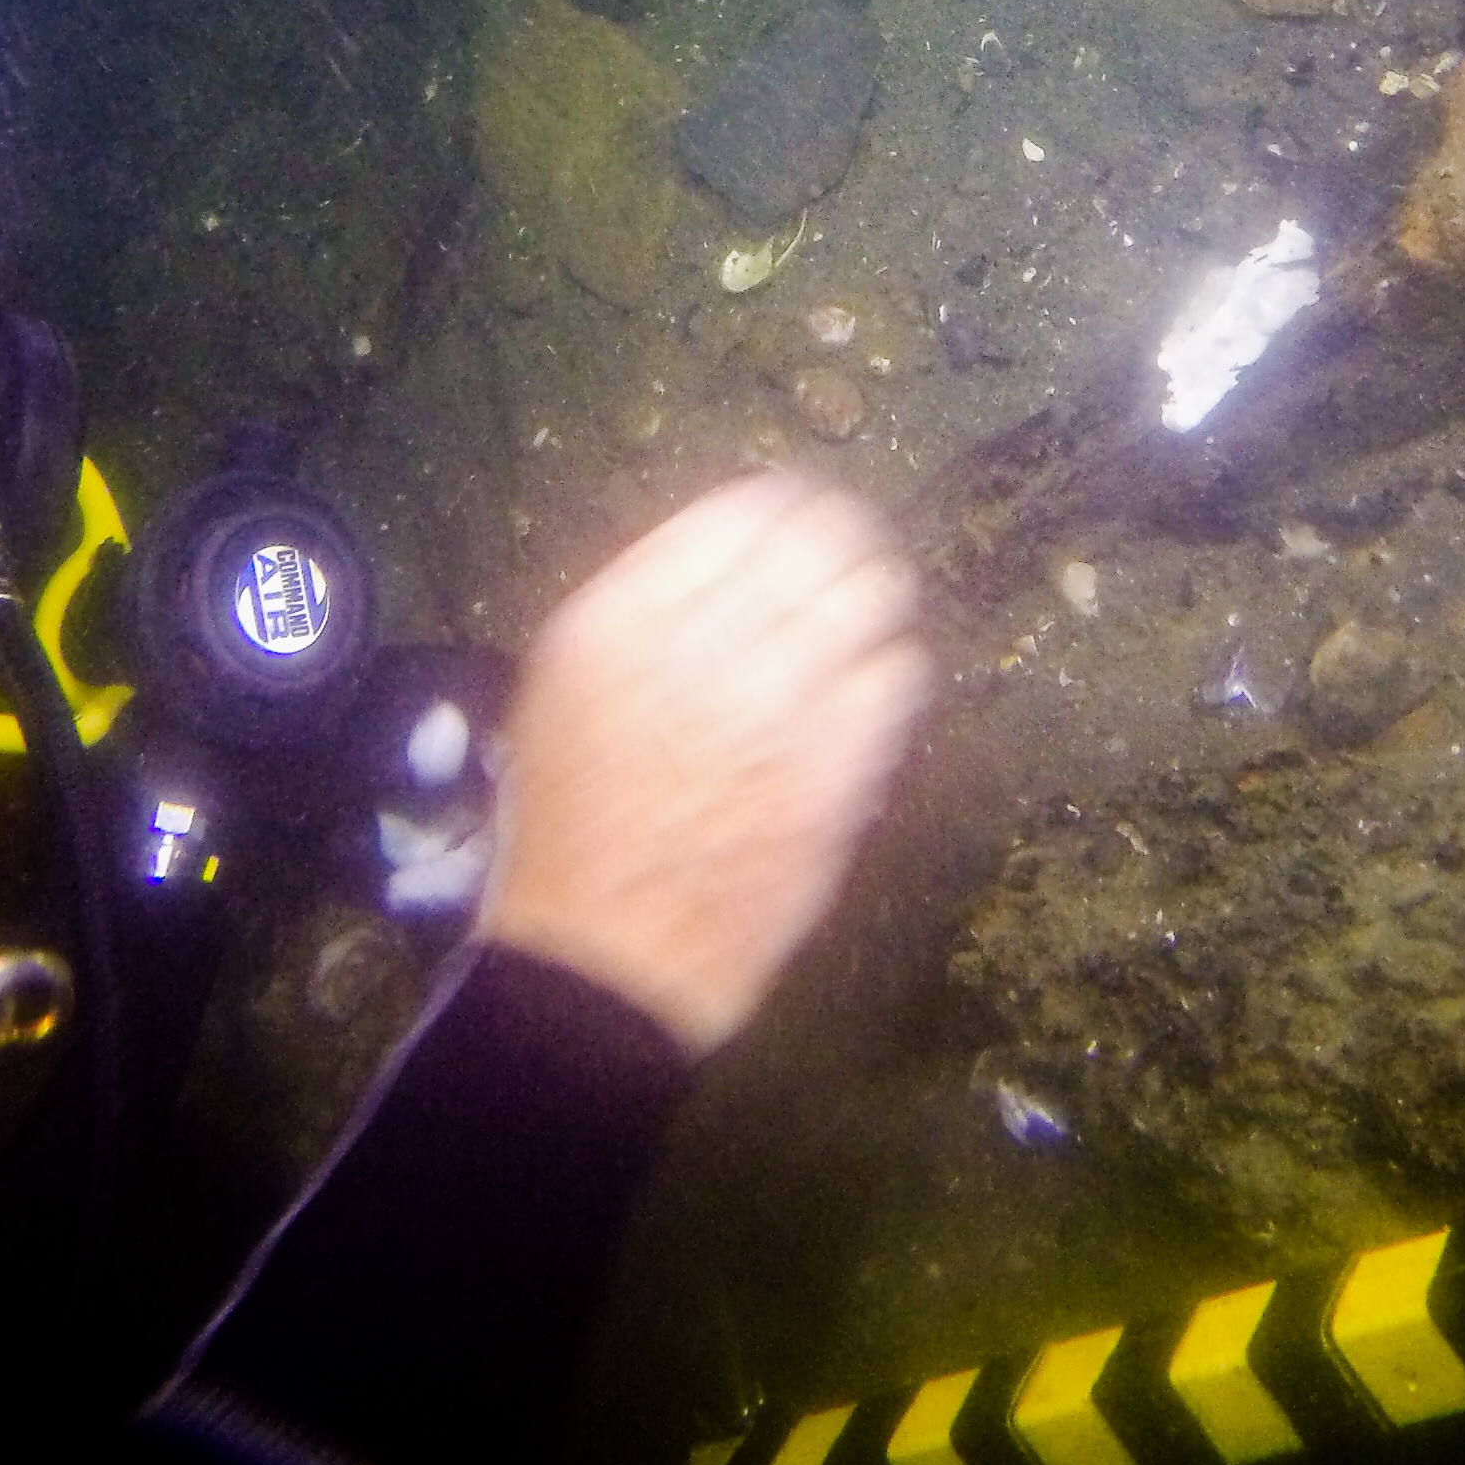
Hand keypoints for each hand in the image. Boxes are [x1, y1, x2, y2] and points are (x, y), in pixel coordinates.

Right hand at [478, 472, 931, 1057]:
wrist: (602, 960)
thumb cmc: (572, 826)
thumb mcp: (566, 688)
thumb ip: (642, 609)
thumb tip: (730, 554)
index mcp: (626, 617)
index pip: (743, 508)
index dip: (785, 503)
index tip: (799, 513)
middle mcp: (707, 644)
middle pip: (822, 535)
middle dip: (844, 536)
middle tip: (850, 550)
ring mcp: (782, 703)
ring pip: (873, 595)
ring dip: (875, 594)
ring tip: (870, 607)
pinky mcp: (838, 766)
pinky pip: (898, 676)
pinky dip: (892, 668)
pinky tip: (872, 685)